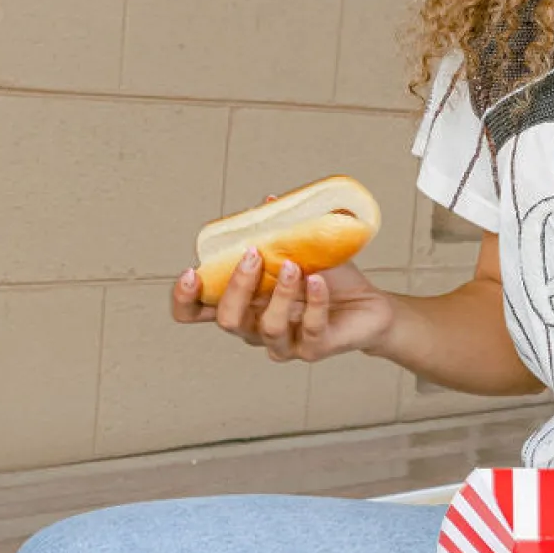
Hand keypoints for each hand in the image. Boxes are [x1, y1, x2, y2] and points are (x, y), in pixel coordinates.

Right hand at [171, 251, 395, 362]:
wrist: (368, 306)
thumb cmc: (327, 280)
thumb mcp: (301, 250)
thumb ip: (280, 231)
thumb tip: (268, 203)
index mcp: (242, 304)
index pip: (196, 312)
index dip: (184, 299)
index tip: (189, 273)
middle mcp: (255, 328)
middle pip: (227, 320)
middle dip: (236, 286)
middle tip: (253, 255)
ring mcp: (283, 343)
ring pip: (268, 328)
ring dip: (280, 294)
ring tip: (294, 266)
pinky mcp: (312, 349)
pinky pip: (310, 329)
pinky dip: (314, 302)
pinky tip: (318, 281)